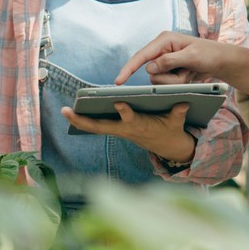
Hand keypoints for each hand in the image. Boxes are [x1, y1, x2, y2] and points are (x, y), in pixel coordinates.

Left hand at [60, 101, 196, 161]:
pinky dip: (84, 121)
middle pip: (102, 126)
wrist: (168, 147)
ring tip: (65, 111)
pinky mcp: (117, 130)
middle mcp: (126, 129)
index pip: (131, 119)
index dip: (125, 112)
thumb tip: (183, 102)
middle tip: (66, 111)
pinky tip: (73, 114)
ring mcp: (119, 131)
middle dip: (83, 120)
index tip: (119, 102)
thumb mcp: (177, 122)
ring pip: (96, 127)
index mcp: (141, 126)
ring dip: (79, 121)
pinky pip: (97, 126)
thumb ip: (178, 113)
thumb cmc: (171, 130)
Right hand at [117, 31, 248, 91]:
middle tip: (187, 71)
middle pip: (151, 73)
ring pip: (159, 81)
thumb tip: (149, 68)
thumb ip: (170, 61)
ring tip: (189, 72)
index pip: (141, 56)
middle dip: (169, 78)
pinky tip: (188, 75)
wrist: (221, 61)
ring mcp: (164, 61)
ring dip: (176, 81)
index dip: (129, 69)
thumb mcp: (192, 56)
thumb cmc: (209, 54)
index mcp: (164, 40)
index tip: (119, 81)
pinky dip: (179, 83)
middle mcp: (160, 49)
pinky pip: (167, 83)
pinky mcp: (168, 70)